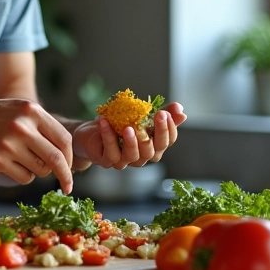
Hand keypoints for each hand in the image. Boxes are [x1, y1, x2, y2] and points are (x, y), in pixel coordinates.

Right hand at [0, 99, 74, 193]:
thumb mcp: (19, 110)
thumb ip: (43, 126)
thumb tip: (68, 155)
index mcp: (31, 110)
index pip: (63, 139)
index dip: (70, 157)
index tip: (70, 167)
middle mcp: (22, 126)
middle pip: (55, 159)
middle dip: (65, 175)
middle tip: (67, 186)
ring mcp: (9, 144)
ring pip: (40, 171)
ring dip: (37, 171)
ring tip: (22, 159)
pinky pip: (24, 178)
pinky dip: (23, 176)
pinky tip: (11, 164)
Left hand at [72, 102, 186, 170]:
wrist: (90, 132)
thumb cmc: (117, 124)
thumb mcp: (139, 116)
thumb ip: (159, 114)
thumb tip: (180, 109)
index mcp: (152, 146)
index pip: (167, 142)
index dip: (169, 129)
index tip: (166, 113)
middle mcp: (141, 156)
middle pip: (153, 151)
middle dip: (157, 133)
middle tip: (157, 115)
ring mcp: (124, 161)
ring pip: (133, 156)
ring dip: (132, 142)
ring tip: (129, 127)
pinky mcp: (107, 160)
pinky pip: (111, 152)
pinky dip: (108, 136)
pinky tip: (105, 121)